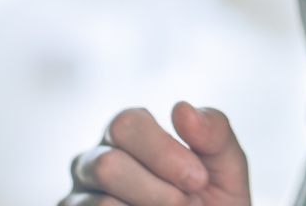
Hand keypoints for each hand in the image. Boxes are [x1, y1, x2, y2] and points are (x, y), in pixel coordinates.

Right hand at [61, 102, 250, 205]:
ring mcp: (79, 197)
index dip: (164, 153)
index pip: (127, 124)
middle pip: (107, 164)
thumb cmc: (212, 203)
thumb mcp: (226, 170)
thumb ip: (214, 133)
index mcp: (128, 133)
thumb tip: (181, 109)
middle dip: (156, 192)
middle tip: (185, 205)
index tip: (199, 181)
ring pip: (102, 204)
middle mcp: (94, 159)